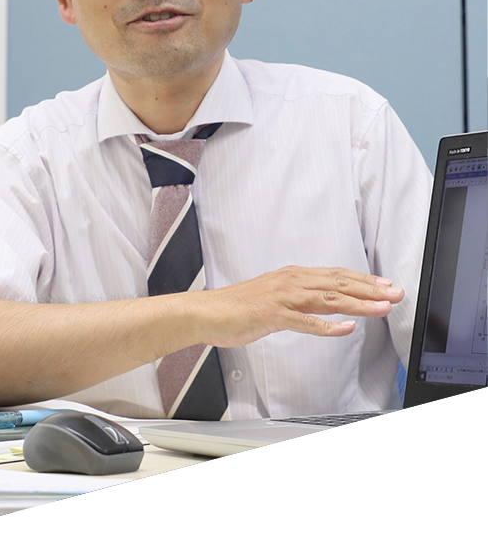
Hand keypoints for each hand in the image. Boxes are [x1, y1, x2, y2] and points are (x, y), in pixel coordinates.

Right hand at [191, 265, 403, 346]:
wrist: (206, 312)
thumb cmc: (237, 308)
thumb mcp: (275, 298)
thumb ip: (299, 299)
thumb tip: (323, 304)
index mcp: (293, 277)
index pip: (336, 275)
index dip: (364, 280)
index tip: (386, 285)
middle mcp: (291, 282)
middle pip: (339, 283)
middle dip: (371, 289)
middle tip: (397, 292)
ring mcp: (283, 298)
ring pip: (328, 299)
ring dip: (358, 304)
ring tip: (382, 307)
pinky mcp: (272, 315)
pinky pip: (305, 321)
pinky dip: (328, 326)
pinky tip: (347, 329)